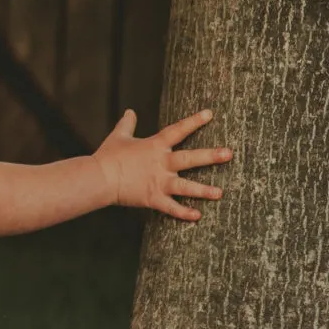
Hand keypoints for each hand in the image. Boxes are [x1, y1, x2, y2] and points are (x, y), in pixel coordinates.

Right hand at [93, 108, 232, 221]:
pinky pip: (171, 207)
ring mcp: (158, 182)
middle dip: (211, 156)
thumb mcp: (118, 136)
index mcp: (155, 146)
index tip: (210, 114)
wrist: (99, 177)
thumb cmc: (108, 156)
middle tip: (229, 154)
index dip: (194, 121)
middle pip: (190, 158)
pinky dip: (183, 213)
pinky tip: (197, 216)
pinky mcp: (153, 198)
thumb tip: (130, 111)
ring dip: (203, 190)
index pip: (178, 130)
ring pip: (185, 186)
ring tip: (220, 193)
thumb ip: (127, 124)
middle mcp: (161, 163)